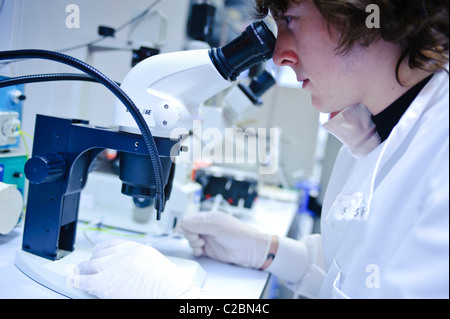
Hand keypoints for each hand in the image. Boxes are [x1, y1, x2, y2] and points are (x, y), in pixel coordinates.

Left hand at [68, 239, 204, 298]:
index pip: (112, 245)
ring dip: (81, 270)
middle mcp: (123, 255)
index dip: (101, 251)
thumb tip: (128, 270)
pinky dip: (75, 281)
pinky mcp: (104, 283)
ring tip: (75, 273)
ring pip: (89, 265)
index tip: (97, 254)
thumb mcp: (156, 266)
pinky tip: (72, 282)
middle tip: (84, 266)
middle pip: (100, 254)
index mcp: (137, 249)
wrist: (173, 295)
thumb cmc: (170, 286)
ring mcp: (112, 267)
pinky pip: (83, 280)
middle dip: (92, 261)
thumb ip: (140, 263)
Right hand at [179, 211, 271, 268]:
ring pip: (191, 241)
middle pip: (189, 231)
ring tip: (202, 245)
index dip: (185, 226)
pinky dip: (196, 251)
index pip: (190, 220)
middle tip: (197, 238)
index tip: (182, 231)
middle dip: (190, 235)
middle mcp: (207, 228)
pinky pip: (197, 250)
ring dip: (193, 244)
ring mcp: (208, 239)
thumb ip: (199, 224)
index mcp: (208, 218)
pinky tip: (202, 251)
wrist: (249, 249)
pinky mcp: (210, 250)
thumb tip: (183, 223)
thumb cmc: (239, 234)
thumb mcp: (217, 226)